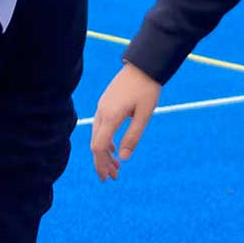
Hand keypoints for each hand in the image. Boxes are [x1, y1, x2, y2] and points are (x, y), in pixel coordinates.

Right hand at [89, 60, 161, 180]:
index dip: (101, 164)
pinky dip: (106, 141)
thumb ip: (133, 136)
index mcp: (110, 116)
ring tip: (116, 166)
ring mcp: (102, 106)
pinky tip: (114, 148)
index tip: (107, 177)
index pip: (98, 147)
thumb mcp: (144, 114)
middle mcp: (102, 112)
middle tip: (113, 177)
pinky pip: (101, 127)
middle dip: (103, 162)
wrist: (144, 64)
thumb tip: (124, 158)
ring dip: (105, 153)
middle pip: (96, 144)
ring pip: (98, 136)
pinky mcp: (106, 103)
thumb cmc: (147, 88)